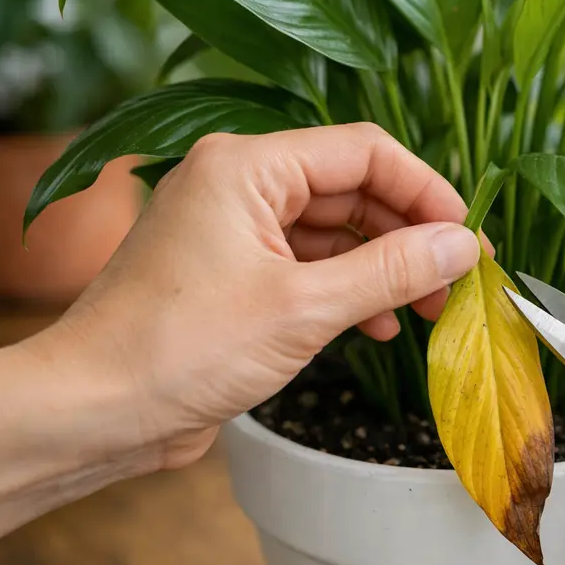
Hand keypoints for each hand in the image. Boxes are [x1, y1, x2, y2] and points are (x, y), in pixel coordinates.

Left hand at [38, 123, 480, 472]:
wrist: (96, 410)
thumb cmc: (179, 350)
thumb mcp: (303, 309)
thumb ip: (391, 271)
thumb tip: (462, 246)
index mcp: (247, 167)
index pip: (364, 153)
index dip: (426, 191)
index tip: (468, 238)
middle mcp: (240, 185)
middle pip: (354, 189)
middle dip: (410, 235)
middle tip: (457, 282)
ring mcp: (236, 230)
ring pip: (337, 231)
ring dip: (385, 267)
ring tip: (428, 310)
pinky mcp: (236, 274)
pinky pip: (311, 265)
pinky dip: (350, 290)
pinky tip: (379, 326)